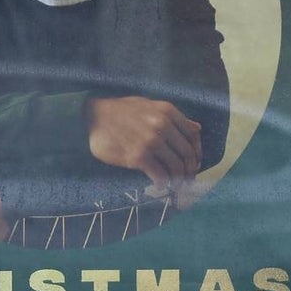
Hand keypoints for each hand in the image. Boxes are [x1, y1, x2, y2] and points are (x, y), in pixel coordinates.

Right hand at [87, 96, 202, 185]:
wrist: (93, 117)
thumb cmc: (121, 111)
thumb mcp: (149, 105)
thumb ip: (173, 117)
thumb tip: (197, 128)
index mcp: (167, 111)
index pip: (193, 134)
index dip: (197, 151)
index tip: (195, 161)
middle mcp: (162, 125)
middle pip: (187, 153)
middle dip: (190, 169)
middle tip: (188, 178)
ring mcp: (151, 141)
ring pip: (176, 165)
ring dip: (179, 178)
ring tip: (177, 184)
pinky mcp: (138, 157)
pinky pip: (160, 174)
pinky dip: (163, 182)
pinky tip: (161, 185)